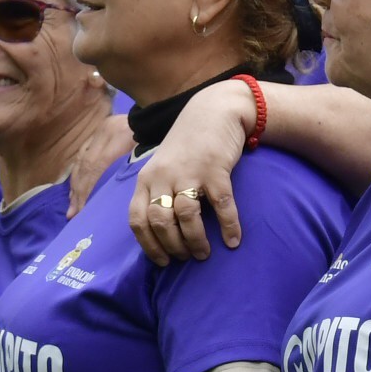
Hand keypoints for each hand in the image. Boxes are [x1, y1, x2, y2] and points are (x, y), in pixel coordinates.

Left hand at [128, 81, 253, 264]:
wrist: (214, 110)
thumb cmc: (188, 145)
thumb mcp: (162, 166)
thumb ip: (157, 192)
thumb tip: (160, 232)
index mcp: (146, 179)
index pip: (137, 219)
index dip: (148, 244)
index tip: (161, 261)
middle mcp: (163, 176)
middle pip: (160, 221)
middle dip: (172, 246)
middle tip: (185, 258)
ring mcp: (189, 172)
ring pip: (186, 216)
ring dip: (194, 240)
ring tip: (204, 254)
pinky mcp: (215, 169)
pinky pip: (221, 205)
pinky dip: (228, 226)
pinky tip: (233, 240)